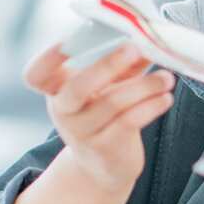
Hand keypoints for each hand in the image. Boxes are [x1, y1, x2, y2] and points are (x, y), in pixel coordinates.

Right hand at [24, 41, 174, 192]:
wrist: (104, 164)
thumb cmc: (106, 113)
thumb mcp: (108, 85)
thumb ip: (126, 62)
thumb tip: (150, 39)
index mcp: (57, 89)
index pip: (36, 75)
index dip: (47, 57)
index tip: (69, 40)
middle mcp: (64, 111)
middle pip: (77, 88)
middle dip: (108, 65)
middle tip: (135, 48)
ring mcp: (82, 132)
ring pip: (112, 103)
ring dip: (145, 86)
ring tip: (167, 78)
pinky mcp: (105, 148)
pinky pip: (129, 122)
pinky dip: (151, 106)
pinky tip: (166, 98)